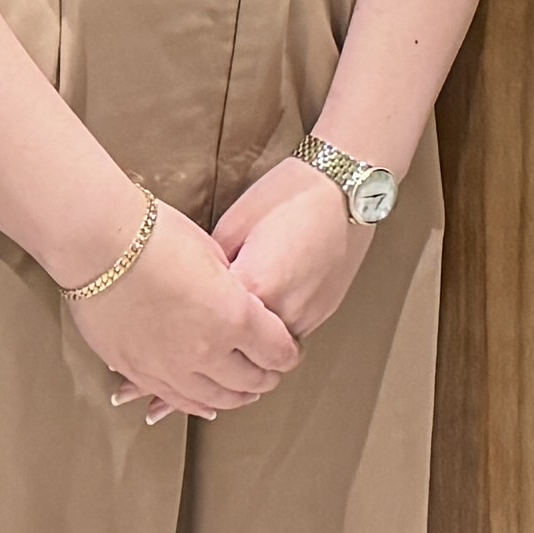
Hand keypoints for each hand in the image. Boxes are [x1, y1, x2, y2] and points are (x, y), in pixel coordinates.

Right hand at [76, 205, 298, 425]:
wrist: (97, 244)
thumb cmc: (157, 235)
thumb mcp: (213, 255)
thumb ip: (232, 289)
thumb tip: (237, 301)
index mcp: (235, 317)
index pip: (277, 352)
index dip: (288, 354)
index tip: (290, 351)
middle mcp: (206, 350)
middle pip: (249, 382)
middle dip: (265, 378)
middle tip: (271, 373)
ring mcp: (169, 367)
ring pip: (212, 399)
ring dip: (233, 398)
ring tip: (243, 394)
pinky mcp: (137, 371)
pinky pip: (174, 399)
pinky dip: (195, 404)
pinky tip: (205, 404)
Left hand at [212, 155, 371, 340]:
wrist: (346, 188)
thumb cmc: (289, 195)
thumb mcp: (233, 224)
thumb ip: (214, 267)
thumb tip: (202, 291)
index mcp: (254, 287)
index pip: (211, 318)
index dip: (197, 308)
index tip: (187, 302)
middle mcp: (283, 312)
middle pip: (240, 338)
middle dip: (224, 325)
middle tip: (210, 306)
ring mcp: (308, 316)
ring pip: (268, 344)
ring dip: (254, 330)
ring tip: (244, 298)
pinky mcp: (325, 313)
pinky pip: (291, 330)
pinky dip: (277, 323)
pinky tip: (272, 294)